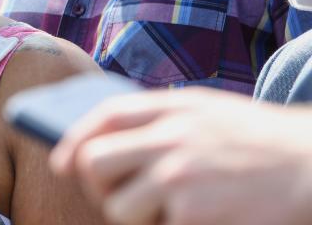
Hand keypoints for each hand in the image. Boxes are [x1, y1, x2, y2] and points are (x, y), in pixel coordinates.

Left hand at [49, 88, 311, 224]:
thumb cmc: (258, 142)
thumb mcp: (208, 112)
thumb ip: (162, 119)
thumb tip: (110, 139)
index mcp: (173, 108)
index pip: (104, 117)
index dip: (74, 139)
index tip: (62, 161)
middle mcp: (168, 138)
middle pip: (93, 162)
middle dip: (96, 185)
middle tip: (116, 197)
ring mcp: (178, 176)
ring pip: (117, 207)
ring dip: (132, 217)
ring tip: (164, 213)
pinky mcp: (193, 213)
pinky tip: (198, 219)